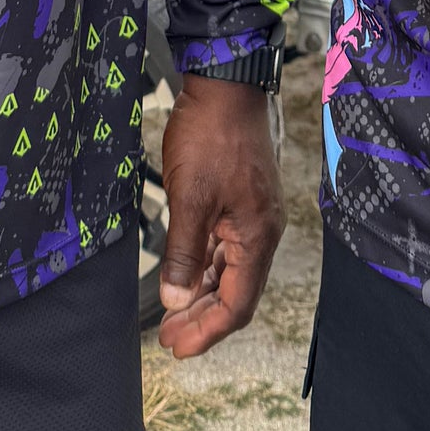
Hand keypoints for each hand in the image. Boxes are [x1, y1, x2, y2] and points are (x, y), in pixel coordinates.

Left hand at [157, 74, 285, 358]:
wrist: (224, 83)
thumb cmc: (210, 135)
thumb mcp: (190, 197)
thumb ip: (184, 252)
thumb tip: (177, 300)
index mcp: (258, 236)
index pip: (238, 303)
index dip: (208, 331)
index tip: (176, 346)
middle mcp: (261, 231)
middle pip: (235, 292)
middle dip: (202, 318)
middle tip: (168, 337)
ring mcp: (252, 216)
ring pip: (229, 271)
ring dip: (200, 294)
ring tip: (170, 314)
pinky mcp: (239, 202)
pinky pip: (224, 248)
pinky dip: (203, 267)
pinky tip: (182, 275)